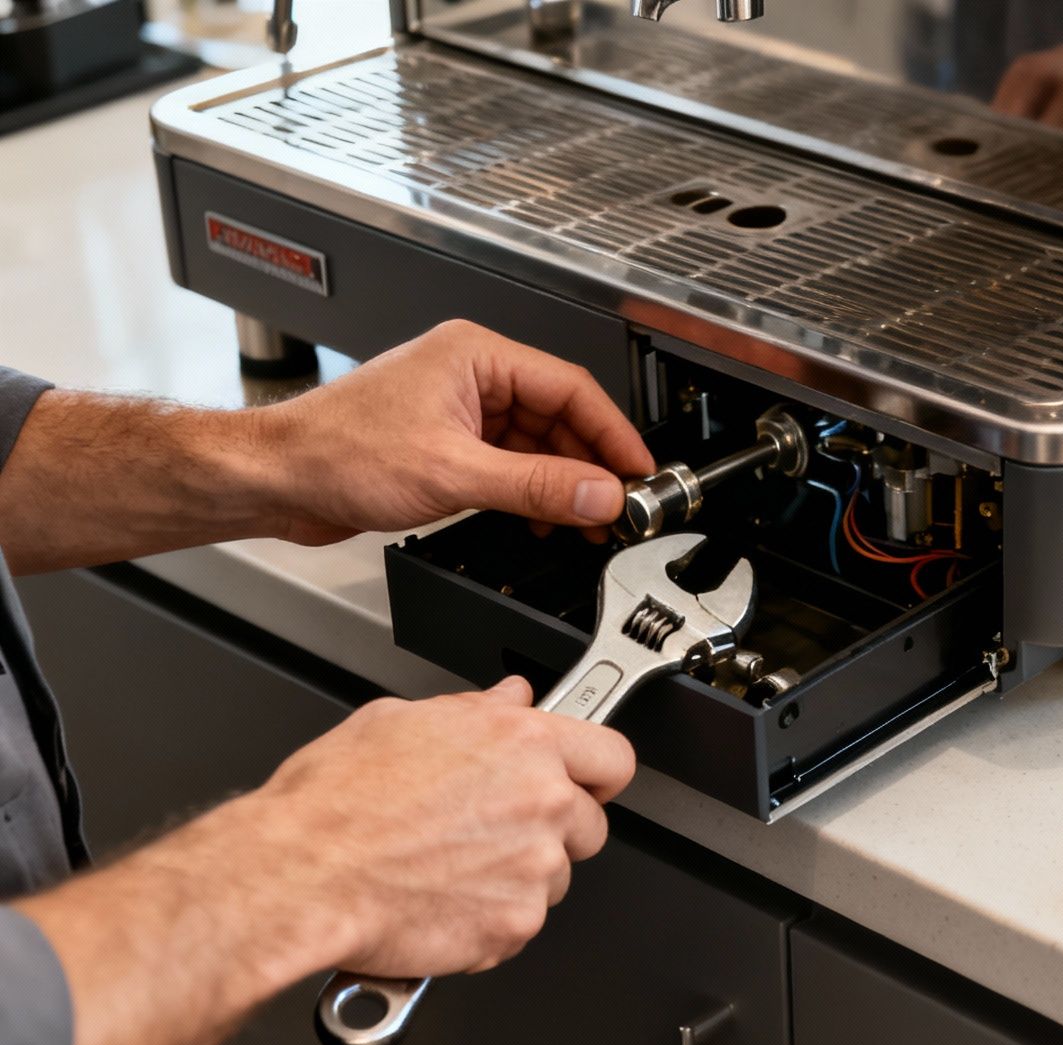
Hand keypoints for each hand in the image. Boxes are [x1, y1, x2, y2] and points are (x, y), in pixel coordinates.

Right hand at [225, 676, 635, 977]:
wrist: (298, 877)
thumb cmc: (335, 803)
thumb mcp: (401, 721)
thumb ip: (476, 711)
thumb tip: (510, 698)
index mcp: (524, 743)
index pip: (613, 756)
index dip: (597, 772)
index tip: (586, 782)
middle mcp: (543, 803)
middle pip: (589, 824)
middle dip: (552, 829)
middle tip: (493, 833)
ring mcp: (534, 868)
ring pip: (555, 877)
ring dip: (519, 876)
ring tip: (450, 867)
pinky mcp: (515, 925)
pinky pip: (520, 923)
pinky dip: (489, 919)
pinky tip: (441, 900)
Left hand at [253, 320, 655, 544]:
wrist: (275, 480)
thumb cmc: (334, 452)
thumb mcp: (452, 473)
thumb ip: (535, 486)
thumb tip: (598, 494)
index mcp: (476, 356)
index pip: (571, 388)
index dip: (613, 434)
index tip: (639, 472)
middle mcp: (471, 376)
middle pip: (560, 417)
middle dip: (591, 465)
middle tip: (619, 506)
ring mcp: (459, 410)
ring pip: (537, 445)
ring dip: (563, 484)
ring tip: (587, 522)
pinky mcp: (447, 444)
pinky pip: (510, 464)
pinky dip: (532, 493)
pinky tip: (544, 520)